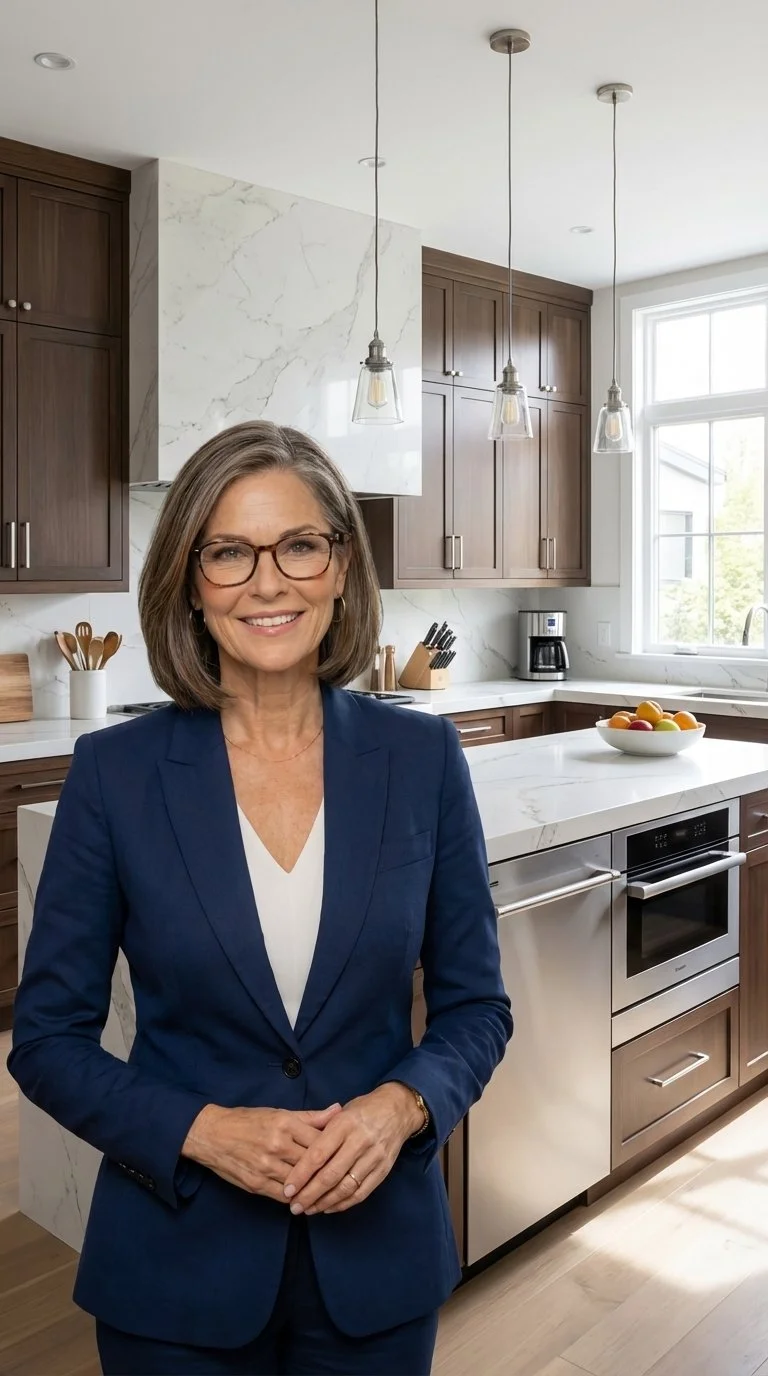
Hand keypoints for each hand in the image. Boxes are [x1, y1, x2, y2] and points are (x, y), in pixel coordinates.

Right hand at [181, 1103, 341, 1201]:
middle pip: (312, 1163)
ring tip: (329, 1190)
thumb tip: (338, 1111)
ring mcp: (266, 1167)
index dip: (335, 1149)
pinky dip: (297, 1198)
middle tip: (343, 1175)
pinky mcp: (256, 1184)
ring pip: (300, 1182)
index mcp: (285, 1124)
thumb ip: (310, 1116)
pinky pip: (284, 1195)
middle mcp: (277, 1145)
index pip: (320, 1141)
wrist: (212, 1135)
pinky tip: (306, 1198)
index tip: (345, 1154)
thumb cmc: (247, 1120)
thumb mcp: (279, 1113)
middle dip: (328, 1170)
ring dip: (314, 1188)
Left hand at [282, 1083, 423, 1216]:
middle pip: (331, 1175)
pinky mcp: (383, 1170)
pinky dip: (343, 1204)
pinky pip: (361, 1193)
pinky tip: (328, 1207)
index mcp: (345, 1124)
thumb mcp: (340, 1112)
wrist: (397, 1110)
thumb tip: (295, 1154)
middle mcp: (360, 1141)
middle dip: (309, 1195)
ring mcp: (374, 1157)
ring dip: (324, 1203)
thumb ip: (320, 1130)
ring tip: (309, 1209)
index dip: (301, 1174)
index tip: (287, 1189)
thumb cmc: (362, 1110)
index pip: (318, 1154)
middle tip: (294, 1206)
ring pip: (346, 1187)